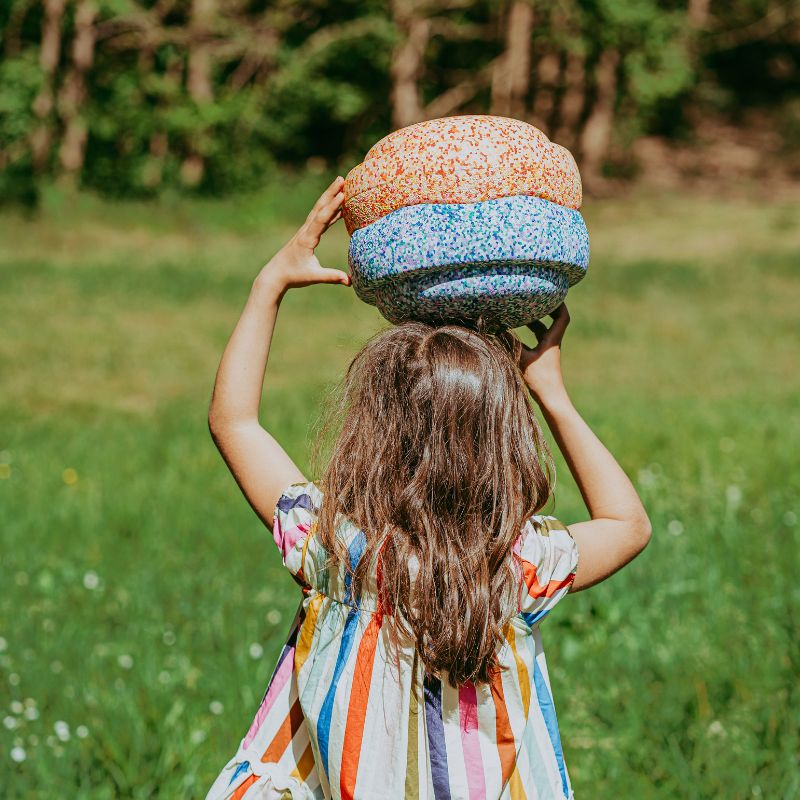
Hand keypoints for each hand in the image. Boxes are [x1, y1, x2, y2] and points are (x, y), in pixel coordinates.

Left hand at [256, 175, 350, 294]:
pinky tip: (339, 208)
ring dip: (330, 197)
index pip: (321, 219)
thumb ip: (332, 277)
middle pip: (320, 208)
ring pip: (319, 210)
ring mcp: (305, 231)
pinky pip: (320, 218)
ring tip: (341, 185)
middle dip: (331, 192)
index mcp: (307, 239)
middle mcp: (306, 231)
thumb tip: (350, 281)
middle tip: (342, 179)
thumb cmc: (293, 275)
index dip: (332, 207)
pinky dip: (330, 211)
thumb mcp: (313, 276)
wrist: (276, 274)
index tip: (342, 194)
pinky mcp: (307, 234)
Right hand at [519, 304, 570, 407]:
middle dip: (543, 310)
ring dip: (534, 323)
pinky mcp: (542, 360)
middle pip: (553, 322)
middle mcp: (552, 343)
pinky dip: (529, 335)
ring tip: (520, 314)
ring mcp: (548, 352)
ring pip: (543, 332)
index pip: (562, 317)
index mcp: (553, 340)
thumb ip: (512, 343)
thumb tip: (497, 329)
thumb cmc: (540, 379)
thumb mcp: (523, 358)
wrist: (551, 399)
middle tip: (531, 301)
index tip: (551, 294)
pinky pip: (537, 342)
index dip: (559, 304)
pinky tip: (515, 335)